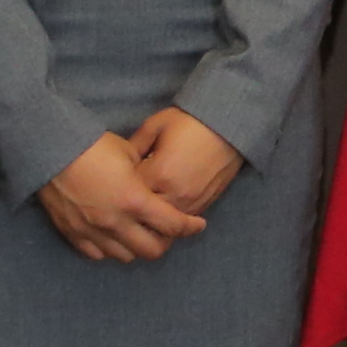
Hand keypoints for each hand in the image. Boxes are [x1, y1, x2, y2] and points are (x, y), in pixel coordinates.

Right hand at [34, 130, 209, 264]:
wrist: (48, 149)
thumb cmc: (90, 144)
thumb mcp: (128, 151)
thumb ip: (145, 172)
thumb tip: (154, 180)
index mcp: (134, 200)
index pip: (172, 225)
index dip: (190, 227)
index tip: (197, 225)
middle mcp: (115, 222)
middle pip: (152, 250)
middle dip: (165, 242)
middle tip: (166, 231)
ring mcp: (92, 231)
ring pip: (125, 256)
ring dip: (137, 246)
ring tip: (138, 232)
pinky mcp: (73, 234)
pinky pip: (97, 254)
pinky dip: (109, 248)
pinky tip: (112, 235)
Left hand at [127, 104, 246, 216]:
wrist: (229, 127)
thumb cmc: (190, 122)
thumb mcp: (156, 125)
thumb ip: (133, 145)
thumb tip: (119, 160)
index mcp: (158, 174)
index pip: (128, 193)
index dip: (119, 188)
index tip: (117, 180)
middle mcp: (173, 195)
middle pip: (144, 214)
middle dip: (133, 206)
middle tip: (126, 195)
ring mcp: (190, 203)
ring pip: (162, 224)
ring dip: (152, 216)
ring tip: (144, 203)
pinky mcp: (203, 206)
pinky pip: (180, 220)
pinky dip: (169, 216)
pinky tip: (163, 205)